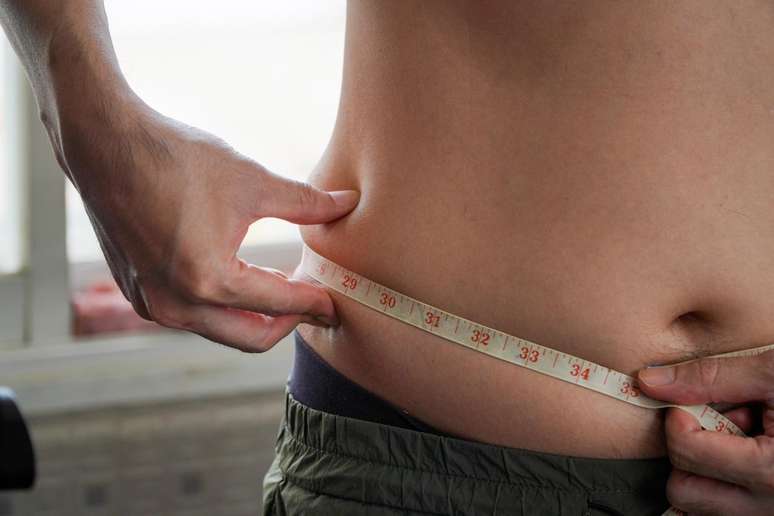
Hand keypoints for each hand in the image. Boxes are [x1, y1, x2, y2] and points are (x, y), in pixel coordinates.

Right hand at [56, 103, 358, 351]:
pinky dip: (223, 309)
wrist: (107, 144)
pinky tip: (242, 281)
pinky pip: (193, 317)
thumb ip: (306, 202)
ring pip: (221, 330)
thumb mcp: (252, 182)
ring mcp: (153, 304)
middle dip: (289, 323)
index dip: (314, 303)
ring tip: (283, 288)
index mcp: (210, 282)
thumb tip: (348, 203)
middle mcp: (178, 305)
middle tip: (315, 302)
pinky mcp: (139, 294)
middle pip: (251, 338)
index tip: (337, 302)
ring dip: (256, 317)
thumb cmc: (178, 160)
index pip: (279, 305)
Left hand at [638, 351, 773, 514]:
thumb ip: (711, 377)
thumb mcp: (771, 373)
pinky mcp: (764, 511)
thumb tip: (650, 381)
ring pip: (698, 506)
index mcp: (772, 471)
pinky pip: (718, 510)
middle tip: (713, 423)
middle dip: (687, 451)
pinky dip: (719, 483)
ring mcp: (766, 514)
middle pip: (683, 489)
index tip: (693, 402)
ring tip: (738, 438)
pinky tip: (742, 454)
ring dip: (704, 470)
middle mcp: (770, 505)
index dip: (679, 417)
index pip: (685, 452)